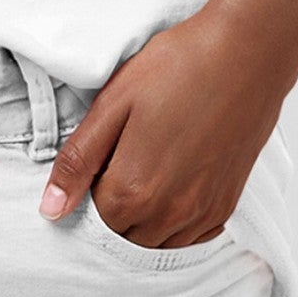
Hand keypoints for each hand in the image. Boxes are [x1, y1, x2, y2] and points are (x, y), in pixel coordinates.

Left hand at [37, 0, 297, 248]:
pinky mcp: (227, 206)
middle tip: (117, 160)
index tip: (94, 163)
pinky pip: (190, 238)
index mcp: (134, 190)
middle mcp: (170, 214)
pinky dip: (173, 222)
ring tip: (145, 168)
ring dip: (142, 220)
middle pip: (123, 238)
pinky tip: (171, 183)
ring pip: (156, 243)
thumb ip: (79, 160)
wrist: (247, 53)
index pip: (91, 223)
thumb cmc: (178, 67)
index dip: (85, 194)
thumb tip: (50, 209)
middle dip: (111, 211)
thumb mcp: (114, 103)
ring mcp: (202, 214)